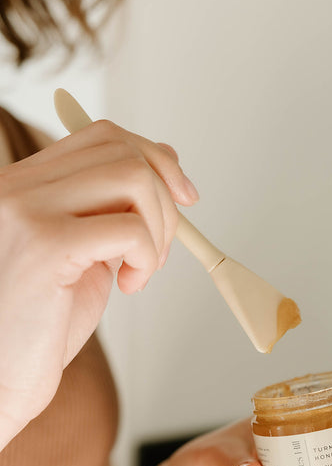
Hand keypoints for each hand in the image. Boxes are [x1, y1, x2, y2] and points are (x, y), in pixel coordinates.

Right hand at [0, 122, 196, 441]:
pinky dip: (147, 256)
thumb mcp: (81, 255)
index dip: (154, 160)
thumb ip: (112, 209)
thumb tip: (165, 164)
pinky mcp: (44, 246)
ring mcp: (25, 210)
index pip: (101, 137)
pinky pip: (129, 228)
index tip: (182, 197)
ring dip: (159, 227)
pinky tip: (128, 286)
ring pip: (131, 177)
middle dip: (164, 199)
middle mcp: (16, 186)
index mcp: (22, 184)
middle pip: (122, 150)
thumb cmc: (35, 329)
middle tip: (158, 250)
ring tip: (142, 269)